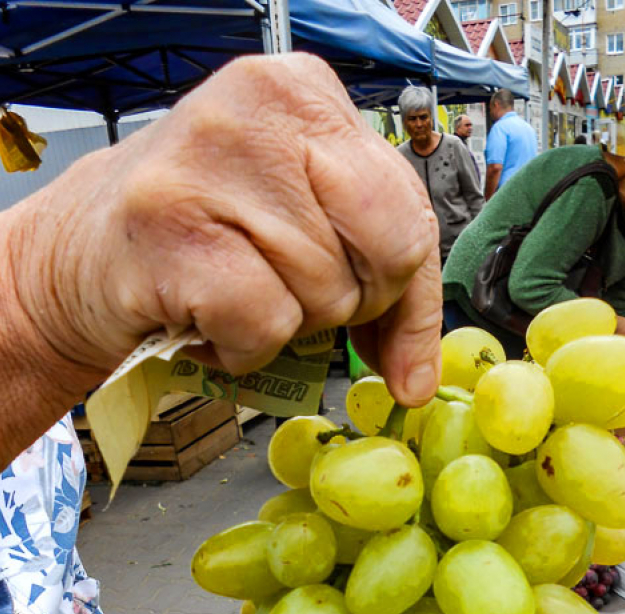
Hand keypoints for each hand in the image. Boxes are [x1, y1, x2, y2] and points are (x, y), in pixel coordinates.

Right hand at [1, 54, 440, 463]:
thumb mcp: (309, 233)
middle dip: (345, 301)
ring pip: (326, 295)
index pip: (411, 212)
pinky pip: (268, 325)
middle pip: (384, 254)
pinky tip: (207, 318)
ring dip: (286, 326)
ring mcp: (208, 159)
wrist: (82, 257)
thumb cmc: (209, 240)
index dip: (398, 285)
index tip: (366, 308)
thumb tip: (416, 383)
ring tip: (233, 291)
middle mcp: (258, 107)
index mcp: (305, 93)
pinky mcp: (170, 226)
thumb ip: (387, 292)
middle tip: (281, 287)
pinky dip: (244, 349)